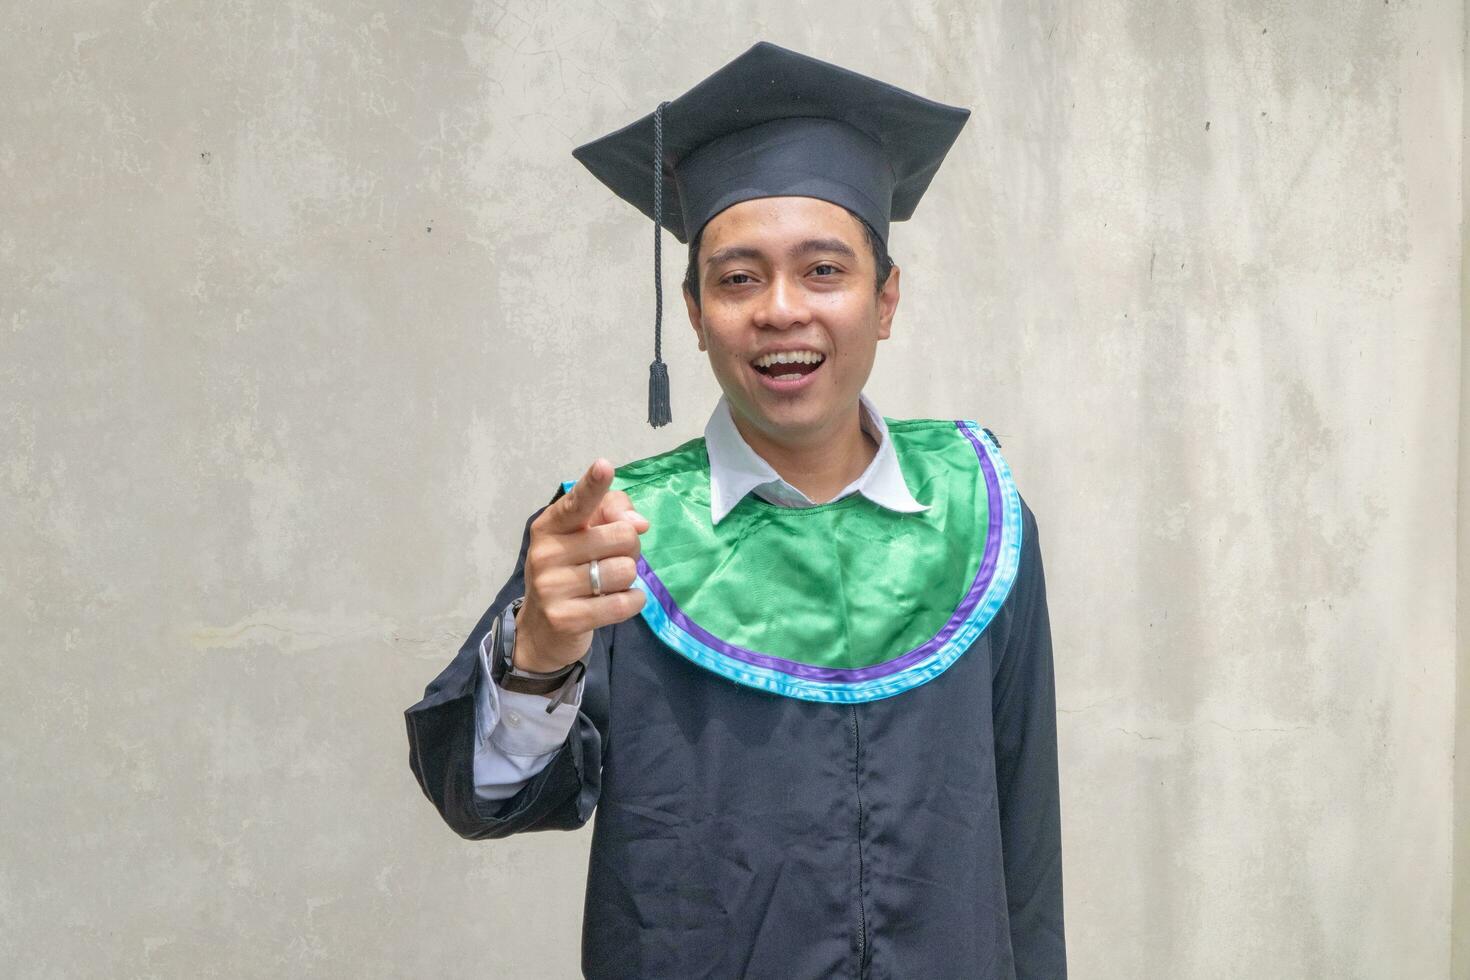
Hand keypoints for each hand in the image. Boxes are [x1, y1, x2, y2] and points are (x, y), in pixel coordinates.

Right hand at [514, 458, 649, 672]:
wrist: (542, 629)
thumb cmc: (571, 570)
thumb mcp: (586, 535)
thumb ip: (614, 513)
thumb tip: (639, 524)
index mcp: (550, 526)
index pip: (577, 502)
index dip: (593, 485)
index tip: (604, 466)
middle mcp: (546, 553)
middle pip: (623, 537)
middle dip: (630, 549)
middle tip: (613, 560)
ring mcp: (552, 588)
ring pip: (625, 571)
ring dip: (628, 578)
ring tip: (608, 584)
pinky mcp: (566, 619)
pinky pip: (623, 603)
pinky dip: (633, 601)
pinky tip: (619, 601)